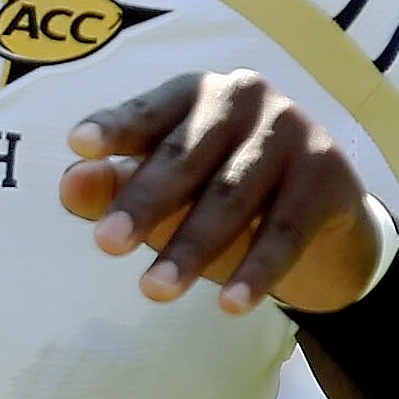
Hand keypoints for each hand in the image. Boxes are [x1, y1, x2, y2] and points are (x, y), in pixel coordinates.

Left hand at [59, 72, 383, 314]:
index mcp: (194, 93)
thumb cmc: (214, 190)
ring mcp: (291, 131)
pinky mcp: (328, 174)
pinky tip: (229, 305)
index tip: (77, 145)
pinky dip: (256, 271)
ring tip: (153, 292)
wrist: (317, 216)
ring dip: (191, 249)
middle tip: (106, 244)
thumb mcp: (162, 190)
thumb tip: (71, 181)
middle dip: (144, 204)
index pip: (148, 112)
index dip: (114, 128)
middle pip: (185, 157)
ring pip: (231, 197)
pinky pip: (285, 231)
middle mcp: (244, 98)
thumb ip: (112, 186)